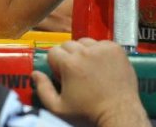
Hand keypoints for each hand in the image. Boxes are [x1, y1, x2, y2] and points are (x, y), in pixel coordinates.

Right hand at [32, 38, 148, 126]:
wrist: (119, 113)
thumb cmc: (89, 113)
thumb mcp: (59, 108)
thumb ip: (43, 89)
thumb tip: (35, 74)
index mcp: (70, 64)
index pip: (53, 51)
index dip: (55, 65)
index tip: (62, 75)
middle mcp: (86, 52)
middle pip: (68, 44)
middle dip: (68, 57)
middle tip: (75, 74)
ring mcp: (103, 49)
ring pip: (85, 42)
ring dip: (83, 52)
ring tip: (89, 69)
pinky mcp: (116, 49)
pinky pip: (102, 43)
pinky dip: (99, 52)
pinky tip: (102, 66)